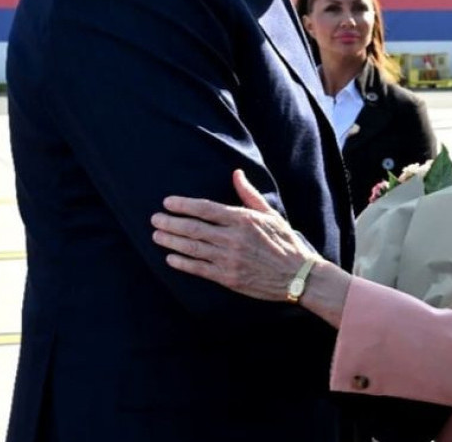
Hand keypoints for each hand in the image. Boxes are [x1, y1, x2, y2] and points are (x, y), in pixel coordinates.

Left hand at [151, 169, 314, 301]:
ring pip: (192, 248)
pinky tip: (170, 258)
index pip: (206, 209)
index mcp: (243, 219)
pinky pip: (199, 269)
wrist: (296, 275)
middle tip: (155, 219)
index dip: (184, 205)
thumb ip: (249, 194)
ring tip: (157, 235)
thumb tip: (236, 173)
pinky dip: (182, 263)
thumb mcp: (270, 214)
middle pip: (193, 228)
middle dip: (171, 223)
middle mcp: (233, 238)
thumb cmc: (284, 242)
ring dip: (171, 241)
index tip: (167, 202)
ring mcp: (229, 259)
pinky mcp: (228, 278)